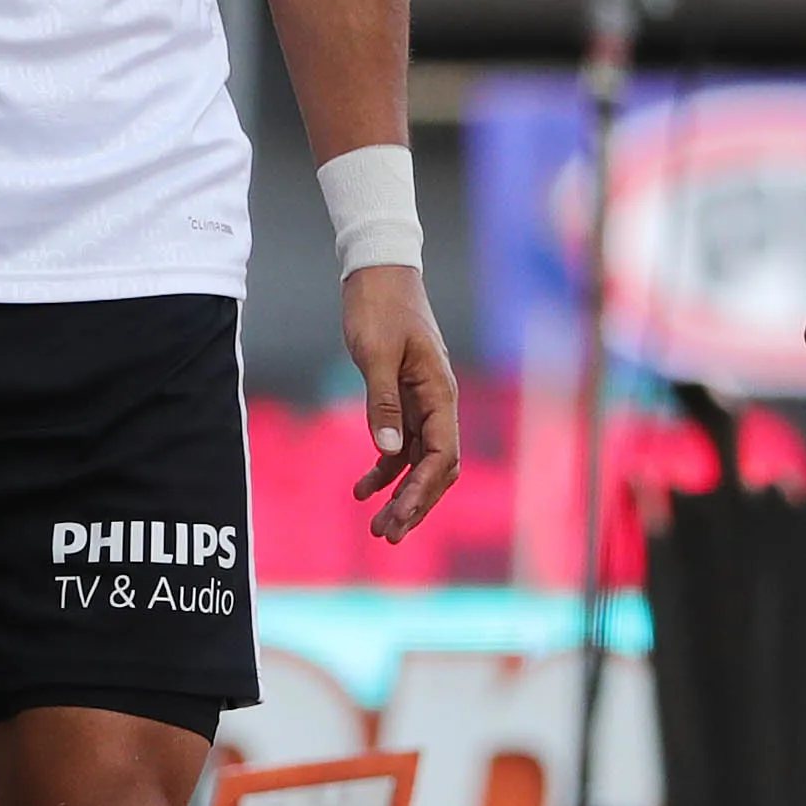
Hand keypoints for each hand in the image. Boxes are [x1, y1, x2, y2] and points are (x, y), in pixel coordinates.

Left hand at [341, 265, 461, 541]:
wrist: (377, 271)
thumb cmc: (379, 307)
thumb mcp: (376, 355)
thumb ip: (382, 403)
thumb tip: (388, 452)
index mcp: (440, 393)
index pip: (441, 456)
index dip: (422, 492)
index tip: (399, 518)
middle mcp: (438, 403)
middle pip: (436, 468)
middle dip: (414, 504)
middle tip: (385, 534)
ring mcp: (422, 403)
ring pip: (419, 461)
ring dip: (400, 493)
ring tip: (376, 524)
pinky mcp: (404, 398)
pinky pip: (401, 444)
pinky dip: (386, 468)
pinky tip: (363, 487)